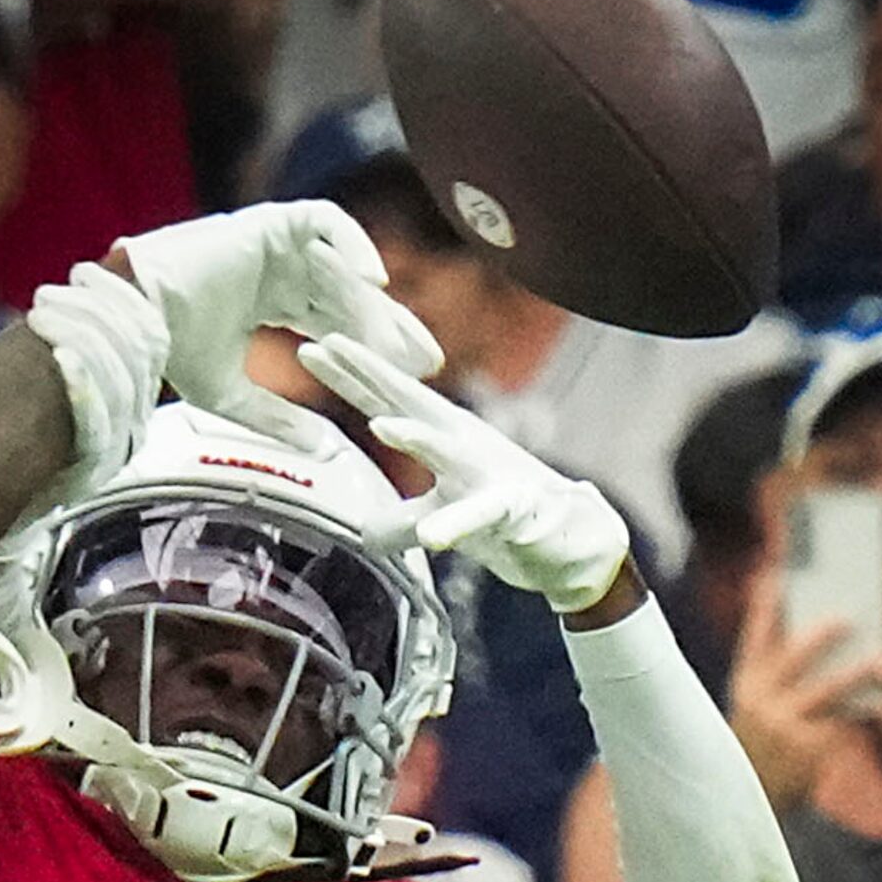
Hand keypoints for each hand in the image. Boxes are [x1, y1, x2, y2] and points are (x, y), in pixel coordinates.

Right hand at [114, 203, 441, 453]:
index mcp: (265, 300)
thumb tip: (325, 448)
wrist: (134, 317)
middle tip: (428, 361)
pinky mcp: (267, 222)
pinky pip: (324, 222)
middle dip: (389, 328)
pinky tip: (375, 284)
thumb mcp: (231, 394)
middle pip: (348, 294)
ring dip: (371, 303)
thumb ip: (278, 418)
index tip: (411, 374)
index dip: (372, 346)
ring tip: (401, 341)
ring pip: (341, 267)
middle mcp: (274, 269)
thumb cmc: (170, 351)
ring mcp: (272, 242)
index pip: (335, 320)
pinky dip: (352, 245)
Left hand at [296, 332, 626, 611]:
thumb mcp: (443, 515)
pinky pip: (482, 516)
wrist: (572, 538)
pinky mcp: (513, 508)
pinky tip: (433, 536)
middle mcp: (461, 442)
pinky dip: (456, 524)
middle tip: (327, 344)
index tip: (308, 345)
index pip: (386, 399)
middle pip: (408, 402)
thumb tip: (362, 533)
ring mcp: (487, 472)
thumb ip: (400, 518)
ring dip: (416, 437)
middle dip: (369, 372)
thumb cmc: (507, 514)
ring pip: (447, 450)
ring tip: (381, 426)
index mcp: (442, 436)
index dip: (349, 373)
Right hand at [725, 563, 870, 813]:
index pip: (755, 634)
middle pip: (794, 658)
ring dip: (856, 673)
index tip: (779, 574)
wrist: (751, 797)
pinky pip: (844, 722)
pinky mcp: (809, 750)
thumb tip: (820, 638)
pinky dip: (864, 710)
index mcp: (745, 681)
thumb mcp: (754, 706)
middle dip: (821, 636)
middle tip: (848, 617)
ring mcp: (784, 725)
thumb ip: (776, 675)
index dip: (767, 603)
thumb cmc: (758, 744)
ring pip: (826, 691)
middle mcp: (760, 700)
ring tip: (881, 659)